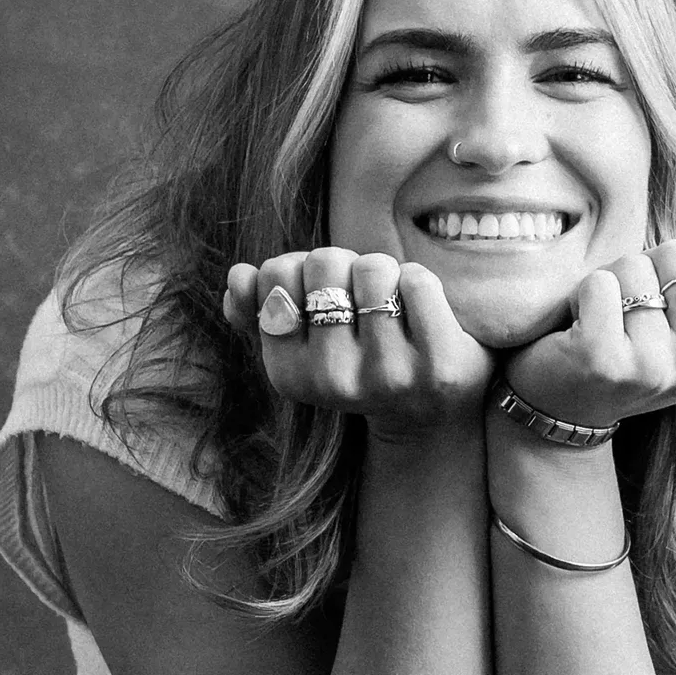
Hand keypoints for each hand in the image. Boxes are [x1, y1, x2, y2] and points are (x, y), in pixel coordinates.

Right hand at [223, 247, 494, 442]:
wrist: (428, 412)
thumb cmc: (357, 363)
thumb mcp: (300, 345)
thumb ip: (257, 310)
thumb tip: (238, 276)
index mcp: (289, 376)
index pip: (277, 273)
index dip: (302, 269)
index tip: (319, 298)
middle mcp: (334, 381)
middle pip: (325, 262)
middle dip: (344, 266)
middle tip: (357, 299)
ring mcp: (388, 375)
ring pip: (373, 267)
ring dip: (385, 274)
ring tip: (390, 308)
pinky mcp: (437, 365)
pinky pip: (417, 281)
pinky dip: (419, 283)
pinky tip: (420, 315)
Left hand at [502, 239, 675, 430]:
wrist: (564, 412)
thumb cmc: (629, 360)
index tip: (663, 305)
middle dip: (645, 267)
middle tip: (627, 308)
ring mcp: (651, 365)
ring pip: (633, 266)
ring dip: (609, 283)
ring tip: (602, 319)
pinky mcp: (603, 357)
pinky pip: (599, 282)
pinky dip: (580, 294)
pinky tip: (578, 326)